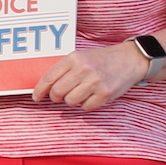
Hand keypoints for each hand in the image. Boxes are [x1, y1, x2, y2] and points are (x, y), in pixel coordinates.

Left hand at [32, 44, 151, 110]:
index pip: (49, 77)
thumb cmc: (100, 60)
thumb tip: (45, 87)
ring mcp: (95, 82)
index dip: (40, 90)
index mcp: (73, 58)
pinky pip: (86, 107)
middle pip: (57, 92)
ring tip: (79, 93)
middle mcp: (83, 69)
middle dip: (56, 97)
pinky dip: (86, 105)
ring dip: (72, 101)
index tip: (36, 97)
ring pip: (70, 101)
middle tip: (60, 96)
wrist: (128, 59)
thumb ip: (64, 69)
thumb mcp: (80, 57)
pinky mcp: (105, 93)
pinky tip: (91, 96)